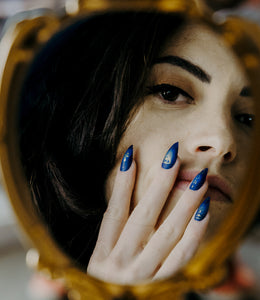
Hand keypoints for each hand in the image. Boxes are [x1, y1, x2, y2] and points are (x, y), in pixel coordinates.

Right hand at [87, 143, 209, 283]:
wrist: (113, 299)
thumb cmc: (110, 265)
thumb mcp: (104, 245)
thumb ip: (115, 216)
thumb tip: (127, 170)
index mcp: (103, 251)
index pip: (115, 211)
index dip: (122, 183)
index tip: (132, 154)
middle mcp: (122, 262)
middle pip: (143, 218)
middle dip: (160, 185)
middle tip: (173, 159)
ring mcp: (145, 274)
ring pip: (168, 235)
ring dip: (185, 205)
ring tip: (199, 181)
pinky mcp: (163, 281)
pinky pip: (183, 255)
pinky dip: (195, 232)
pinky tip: (205, 210)